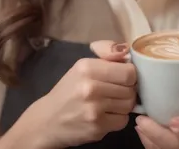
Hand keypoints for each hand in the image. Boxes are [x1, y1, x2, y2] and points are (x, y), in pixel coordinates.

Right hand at [8, 40, 135, 148]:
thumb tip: (126, 50)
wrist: (47, 120)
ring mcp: (94, 110)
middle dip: (128, 90)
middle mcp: (91, 87)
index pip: (128, 71)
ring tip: (110, 103)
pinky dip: (118, 118)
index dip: (129, 74)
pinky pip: (123, 121)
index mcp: (87, 67)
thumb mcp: (83, 66)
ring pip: (129, 105)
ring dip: (123, 104)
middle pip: (131, 89)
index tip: (122, 77)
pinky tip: (106, 115)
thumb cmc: (69, 90)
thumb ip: (107, 54)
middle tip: (116, 91)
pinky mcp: (97, 128)